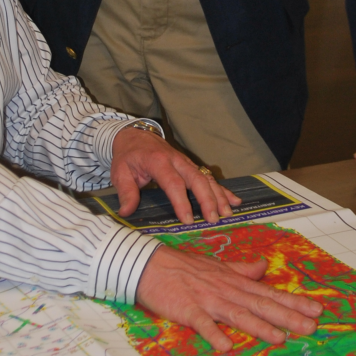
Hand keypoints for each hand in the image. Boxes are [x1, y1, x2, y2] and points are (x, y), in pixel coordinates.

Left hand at [111, 126, 239, 223]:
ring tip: (228, 214)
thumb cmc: (128, 156)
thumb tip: (127, 211)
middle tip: (214, 220)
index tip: (187, 220)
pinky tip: (235, 201)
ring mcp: (186, 162)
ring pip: (206, 178)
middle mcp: (176, 160)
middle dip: (207, 199)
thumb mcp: (120, 171)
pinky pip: (209, 177)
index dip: (181, 201)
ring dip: (219, 196)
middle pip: (196, 179)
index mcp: (158, 162)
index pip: (173, 182)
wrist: (134, 135)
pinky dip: (223, 189)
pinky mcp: (191, 166)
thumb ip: (126, 191)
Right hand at [136, 245, 321, 352]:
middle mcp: (225, 289)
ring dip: (258, 326)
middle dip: (286, 315)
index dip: (292, 301)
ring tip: (279, 338)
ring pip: (237, 313)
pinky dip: (214, 334)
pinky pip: (202, 324)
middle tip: (311, 326)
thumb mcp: (216, 266)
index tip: (316, 309)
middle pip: (259, 304)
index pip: (267, 292)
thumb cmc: (184, 266)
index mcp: (233, 280)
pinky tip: (227, 347)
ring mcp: (207, 299)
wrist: (149, 264)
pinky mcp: (187, 309)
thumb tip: (263, 266)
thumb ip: (241, 269)